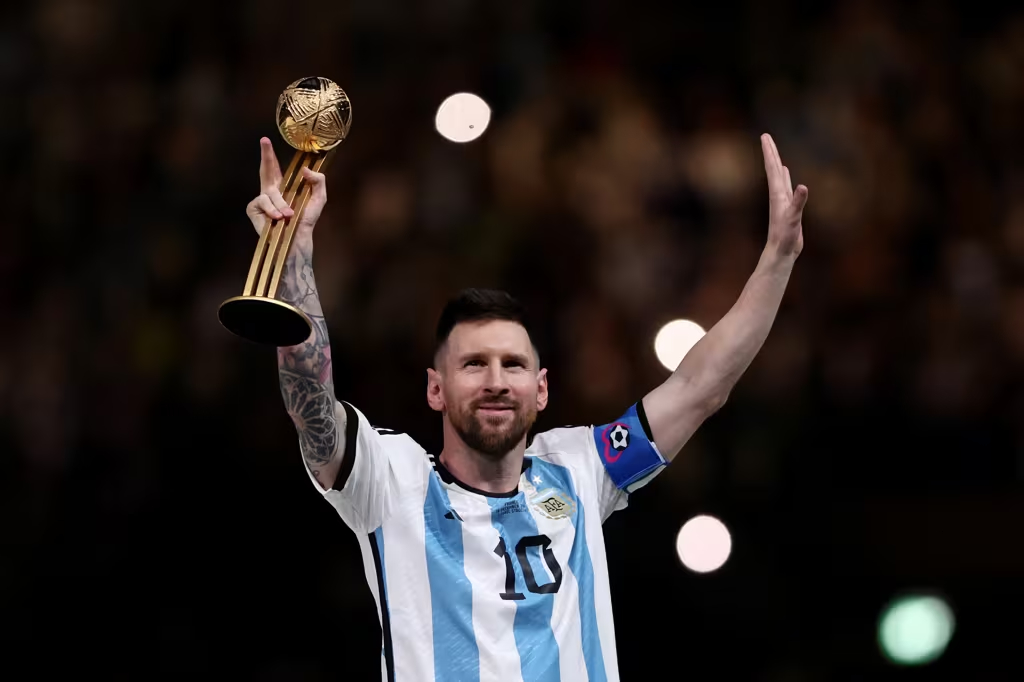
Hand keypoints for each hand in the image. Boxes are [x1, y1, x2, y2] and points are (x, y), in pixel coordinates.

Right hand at [245, 137, 327, 242]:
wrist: (297, 240)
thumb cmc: (306, 221)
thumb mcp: (318, 199)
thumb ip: (318, 182)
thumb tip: (305, 169)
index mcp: (283, 187)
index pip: (275, 168)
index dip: (270, 154)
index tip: (265, 140)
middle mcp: (270, 192)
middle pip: (265, 170)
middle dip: (265, 155)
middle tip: (264, 141)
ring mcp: (261, 200)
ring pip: (269, 192)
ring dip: (281, 203)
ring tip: (288, 215)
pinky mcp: (254, 209)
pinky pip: (262, 202)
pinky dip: (272, 209)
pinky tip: (278, 218)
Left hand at [761, 133, 807, 258]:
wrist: (780, 253)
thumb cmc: (785, 239)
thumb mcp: (793, 220)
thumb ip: (798, 203)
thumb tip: (803, 186)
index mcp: (777, 195)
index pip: (773, 169)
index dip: (770, 152)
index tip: (764, 136)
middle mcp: (778, 195)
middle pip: (774, 169)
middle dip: (771, 152)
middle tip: (765, 136)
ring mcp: (782, 201)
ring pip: (779, 177)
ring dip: (777, 163)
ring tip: (774, 152)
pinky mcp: (788, 208)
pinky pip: (787, 187)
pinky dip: (786, 177)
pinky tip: (787, 173)